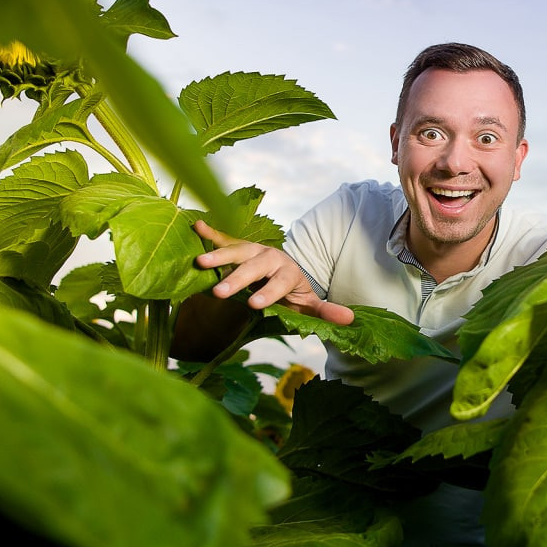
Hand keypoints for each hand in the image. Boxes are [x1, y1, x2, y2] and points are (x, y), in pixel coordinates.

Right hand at [193, 220, 353, 324]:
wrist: (285, 272)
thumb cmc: (294, 293)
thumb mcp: (311, 304)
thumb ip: (326, 311)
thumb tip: (350, 320)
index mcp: (289, 272)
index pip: (279, 283)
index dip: (269, 293)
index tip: (255, 305)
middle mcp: (271, 258)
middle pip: (254, 268)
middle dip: (237, 279)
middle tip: (219, 292)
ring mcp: (254, 251)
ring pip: (237, 251)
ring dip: (219, 255)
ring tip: (200, 262)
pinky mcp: (240, 248)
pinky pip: (225, 238)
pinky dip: (211, 232)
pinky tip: (196, 225)